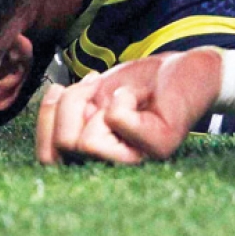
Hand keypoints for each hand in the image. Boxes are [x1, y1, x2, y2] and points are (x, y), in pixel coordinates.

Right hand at [36, 48, 222, 164]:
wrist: (187, 68)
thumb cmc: (141, 81)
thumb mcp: (94, 93)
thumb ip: (69, 109)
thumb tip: (53, 99)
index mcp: (96, 157)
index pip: (47, 157)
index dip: (48, 117)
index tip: (66, 89)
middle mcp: (115, 167)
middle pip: (62, 147)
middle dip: (71, 105)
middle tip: (96, 87)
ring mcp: (138, 161)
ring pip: (85, 141)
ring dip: (97, 100)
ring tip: (120, 93)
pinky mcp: (160, 146)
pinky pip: (116, 120)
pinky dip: (122, 96)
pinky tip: (138, 96)